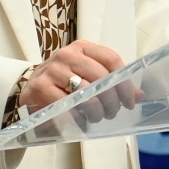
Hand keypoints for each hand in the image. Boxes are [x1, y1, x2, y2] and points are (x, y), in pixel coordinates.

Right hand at [20, 40, 134, 124]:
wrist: (30, 89)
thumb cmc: (64, 83)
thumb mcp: (87, 77)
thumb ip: (111, 83)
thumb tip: (139, 96)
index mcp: (82, 47)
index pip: (111, 60)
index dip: (125, 83)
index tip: (130, 100)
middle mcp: (67, 54)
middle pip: (101, 77)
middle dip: (112, 100)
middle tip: (113, 112)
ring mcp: (52, 70)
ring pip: (86, 93)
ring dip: (96, 110)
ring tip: (97, 117)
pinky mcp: (40, 87)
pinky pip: (67, 106)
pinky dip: (78, 117)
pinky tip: (81, 120)